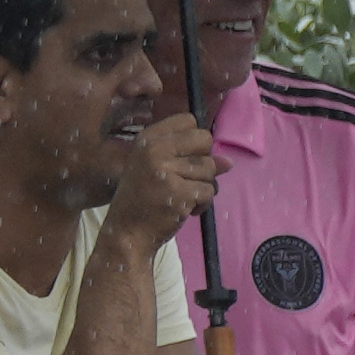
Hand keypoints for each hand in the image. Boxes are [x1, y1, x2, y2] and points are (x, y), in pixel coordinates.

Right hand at [118, 113, 227, 241]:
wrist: (127, 234)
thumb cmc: (142, 201)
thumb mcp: (159, 170)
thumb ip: (190, 159)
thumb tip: (228, 162)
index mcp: (147, 139)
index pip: (188, 120)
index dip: (194, 141)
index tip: (182, 160)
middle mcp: (154, 150)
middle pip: (204, 139)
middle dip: (204, 161)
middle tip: (187, 179)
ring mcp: (166, 171)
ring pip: (210, 168)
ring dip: (203, 187)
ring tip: (183, 199)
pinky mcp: (180, 193)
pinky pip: (209, 191)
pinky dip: (203, 204)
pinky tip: (186, 211)